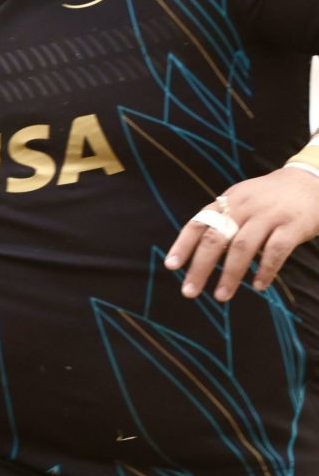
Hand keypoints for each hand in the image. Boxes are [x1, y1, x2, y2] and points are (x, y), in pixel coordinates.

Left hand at [166, 166, 318, 301]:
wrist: (312, 180)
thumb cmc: (270, 198)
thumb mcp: (243, 200)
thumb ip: (223, 221)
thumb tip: (198, 255)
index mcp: (229, 201)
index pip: (199, 222)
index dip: (183, 245)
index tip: (171, 266)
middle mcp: (246, 206)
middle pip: (216, 238)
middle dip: (200, 267)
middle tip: (189, 291)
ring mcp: (270, 215)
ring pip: (242, 247)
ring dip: (230, 274)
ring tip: (221, 296)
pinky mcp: (293, 225)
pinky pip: (275, 251)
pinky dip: (265, 270)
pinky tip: (258, 285)